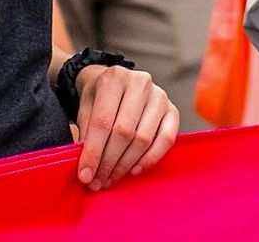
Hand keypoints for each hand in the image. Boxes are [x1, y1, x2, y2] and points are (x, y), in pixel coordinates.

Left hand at [73, 64, 178, 189]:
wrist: (115, 82)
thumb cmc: (99, 96)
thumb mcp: (86, 108)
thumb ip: (87, 133)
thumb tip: (88, 168)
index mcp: (114, 78)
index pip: (102, 121)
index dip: (93, 152)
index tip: (85, 175)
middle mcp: (139, 83)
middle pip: (124, 132)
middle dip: (109, 162)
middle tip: (98, 181)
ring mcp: (159, 96)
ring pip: (143, 139)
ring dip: (126, 165)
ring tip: (111, 178)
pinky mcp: (172, 110)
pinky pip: (166, 140)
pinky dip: (150, 159)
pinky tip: (134, 169)